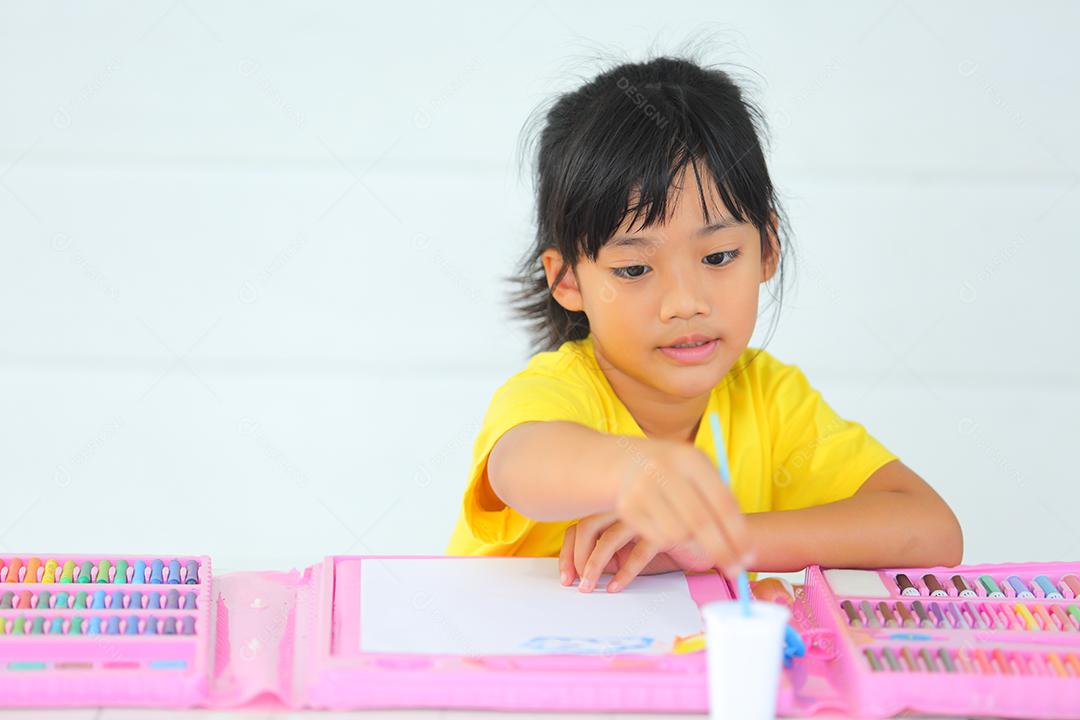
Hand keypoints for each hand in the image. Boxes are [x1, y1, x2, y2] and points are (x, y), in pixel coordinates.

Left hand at [559, 512, 728, 592]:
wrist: (713, 536)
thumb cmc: (666, 540)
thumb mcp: (632, 546)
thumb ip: (611, 549)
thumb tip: (581, 573)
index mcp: (614, 507)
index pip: (580, 524)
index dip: (568, 551)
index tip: (567, 577)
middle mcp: (625, 507)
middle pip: (586, 527)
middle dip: (576, 558)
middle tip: (576, 584)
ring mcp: (644, 515)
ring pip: (608, 539)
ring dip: (594, 566)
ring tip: (590, 588)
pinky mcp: (665, 530)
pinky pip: (638, 552)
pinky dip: (624, 572)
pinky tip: (617, 587)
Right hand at [609, 436, 750, 577]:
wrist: (624, 462)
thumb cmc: (673, 472)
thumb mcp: (697, 470)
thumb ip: (720, 499)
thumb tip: (744, 546)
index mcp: (690, 457)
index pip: (722, 502)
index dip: (738, 533)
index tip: (748, 557)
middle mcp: (664, 469)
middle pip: (701, 522)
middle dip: (722, 551)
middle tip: (735, 571)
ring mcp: (642, 488)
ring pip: (679, 534)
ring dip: (693, 544)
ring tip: (695, 538)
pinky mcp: (627, 507)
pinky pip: (659, 538)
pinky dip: (670, 541)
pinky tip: (669, 528)